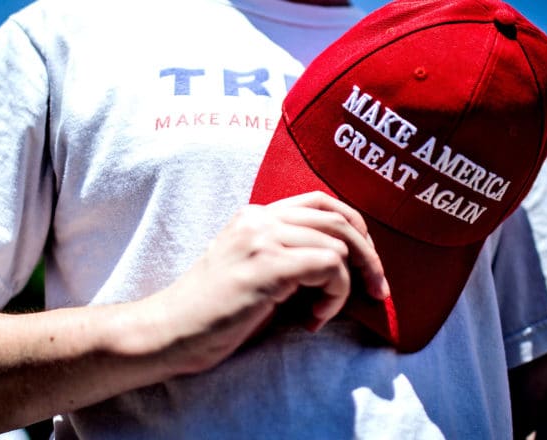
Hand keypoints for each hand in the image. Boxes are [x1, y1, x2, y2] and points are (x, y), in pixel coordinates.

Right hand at [148, 191, 389, 374]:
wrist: (169, 331)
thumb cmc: (211, 312)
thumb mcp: (251, 270)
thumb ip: (287, 255)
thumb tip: (341, 263)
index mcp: (254, 215)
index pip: (321, 201)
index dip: (355, 227)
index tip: (366, 261)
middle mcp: (259, 218)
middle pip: (338, 218)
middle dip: (369, 255)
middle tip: (377, 290)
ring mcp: (261, 238)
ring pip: (338, 244)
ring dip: (346, 285)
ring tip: (322, 313)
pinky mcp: (267, 265)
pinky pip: (330, 266)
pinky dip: (334, 295)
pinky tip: (312, 319)